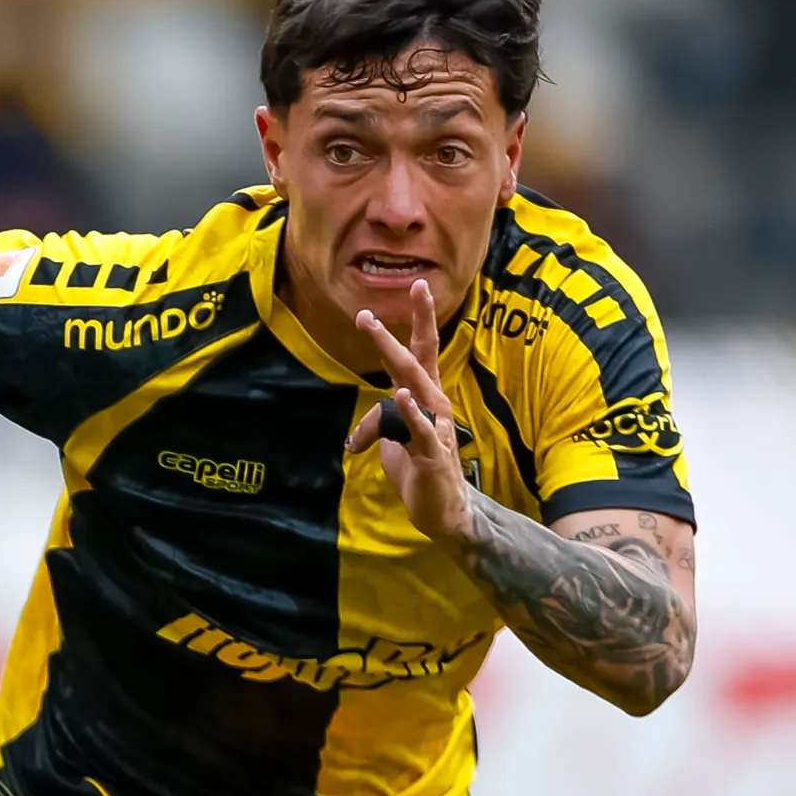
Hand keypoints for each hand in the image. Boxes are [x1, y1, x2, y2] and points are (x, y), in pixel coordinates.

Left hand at [343, 279, 477, 547]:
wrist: (442, 509)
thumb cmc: (419, 468)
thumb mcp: (390, 442)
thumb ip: (376, 426)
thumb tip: (353, 435)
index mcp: (426, 395)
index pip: (422, 350)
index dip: (418, 320)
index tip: (417, 286)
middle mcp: (434, 403)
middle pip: (418, 357)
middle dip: (409, 324)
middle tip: (399, 292)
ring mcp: (435, 426)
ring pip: (414, 384)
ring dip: (392, 355)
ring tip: (373, 329)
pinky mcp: (432, 452)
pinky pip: (420, 427)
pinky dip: (410, 411)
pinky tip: (402, 395)